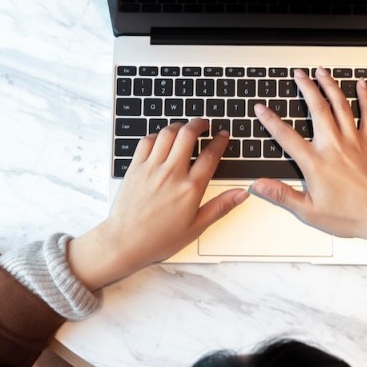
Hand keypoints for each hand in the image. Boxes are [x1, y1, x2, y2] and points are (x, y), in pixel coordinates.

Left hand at [68, 120, 247, 288]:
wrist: (125, 242)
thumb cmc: (159, 239)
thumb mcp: (196, 227)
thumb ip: (220, 207)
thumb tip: (242, 194)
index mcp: (190, 189)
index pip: (210, 155)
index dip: (219, 141)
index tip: (223, 135)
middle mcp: (171, 174)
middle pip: (188, 135)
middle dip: (199, 124)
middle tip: (204, 124)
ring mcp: (151, 168)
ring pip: (167, 133)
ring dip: (179, 126)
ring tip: (184, 128)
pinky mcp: (135, 168)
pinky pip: (147, 141)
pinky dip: (157, 136)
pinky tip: (161, 140)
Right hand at [250, 68, 366, 247]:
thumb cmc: (350, 216)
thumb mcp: (309, 211)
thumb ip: (282, 195)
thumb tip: (258, 186)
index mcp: (316, 163)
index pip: (286, 136)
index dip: (271, 121)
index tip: (261, 108)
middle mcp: (334, 146)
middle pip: (316, 109)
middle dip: (305, 88)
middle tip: (298, 74)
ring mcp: (354, 141)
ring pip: (340, 105)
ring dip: (329, 86)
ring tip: (321, 71)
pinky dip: (365, 97)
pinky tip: (361, 84)